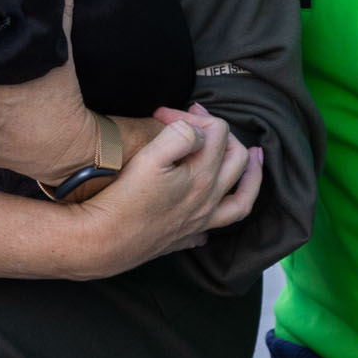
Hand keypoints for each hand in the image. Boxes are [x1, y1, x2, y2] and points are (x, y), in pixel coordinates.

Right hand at [57, 105, 261, 275]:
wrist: (102, 241)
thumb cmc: (123, 199)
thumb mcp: (150, 156)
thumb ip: (181, 136)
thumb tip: (197, 132)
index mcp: (202, 177)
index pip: (215, 132)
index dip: (191, 115)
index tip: (163, 115)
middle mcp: (208, 201)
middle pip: (236, 160)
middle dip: (225, 135)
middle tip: (202, 121)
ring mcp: (199, 222)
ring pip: (241, 200)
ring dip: (251, 177)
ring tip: (254, 161)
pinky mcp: (182, 238)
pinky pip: (212, 229)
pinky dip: (219, 215)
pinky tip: (212, 211)